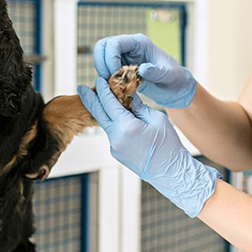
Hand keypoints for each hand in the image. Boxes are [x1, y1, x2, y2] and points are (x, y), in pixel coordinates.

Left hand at [78, 77, 217, 217]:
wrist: (170, 172)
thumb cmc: (168, 145)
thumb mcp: (157, 119)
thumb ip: (139, 106)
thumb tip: (129, 95)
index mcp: (126, 127)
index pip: (109, 103)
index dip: (103, 90)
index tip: (99, 79)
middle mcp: (115, 138)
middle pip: (98, 114)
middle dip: (89, 99)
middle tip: (80, 87)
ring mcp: (114, 147)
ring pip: (106, 124)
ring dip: (105, 112)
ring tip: (106, 101)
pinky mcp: (116, 153)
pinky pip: (113, 134)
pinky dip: (115, 124)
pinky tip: (122, 120)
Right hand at [93, 34, 195, 107]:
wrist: (176, 88)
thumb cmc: (176, 79)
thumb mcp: (169, 76)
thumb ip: (157, 72)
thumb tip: (142, 69)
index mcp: (140, 43)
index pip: (115, 43)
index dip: (110, 58)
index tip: (116, 75)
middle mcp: (129, 47)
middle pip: (102, 47)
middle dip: (102, 64)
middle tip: (111, 81)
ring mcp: (123, 57)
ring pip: (101, 58)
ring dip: (103, 72)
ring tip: (114, 87)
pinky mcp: (121, 68)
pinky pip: (106, 70)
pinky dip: (107, 80)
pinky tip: (117, 90)